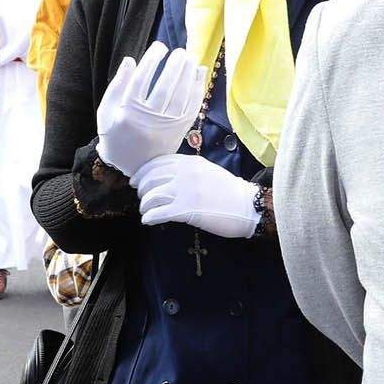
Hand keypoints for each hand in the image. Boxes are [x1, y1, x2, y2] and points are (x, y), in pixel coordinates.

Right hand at [95, 41, 205, 176]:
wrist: (135, 166)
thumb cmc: (118, 136)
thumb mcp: (106, 113)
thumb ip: (116, 87)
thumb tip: (130, 60)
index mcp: (128, 113)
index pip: (141, 80)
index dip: (151, 60)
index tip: (158, 47)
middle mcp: (150, 119)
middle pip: (165, 86)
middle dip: (174, 65)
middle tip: (179, 51)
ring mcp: (167, 125)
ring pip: (181, 95)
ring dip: (188, 74)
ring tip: (190, 58)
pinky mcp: (180, 130)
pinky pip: (192, 106)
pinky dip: (197, 88)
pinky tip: (199, 73)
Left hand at [132, 153, 260, 239]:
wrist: (247, 205)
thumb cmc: (230, 191)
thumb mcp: (207, 171)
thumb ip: (188, 171)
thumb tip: (168, 178)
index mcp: (189, 162)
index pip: (157, 163)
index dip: (142, 173)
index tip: (136, 181)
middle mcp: (184, 173)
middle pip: (150, 179)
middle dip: (142, 190)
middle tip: (141, 199)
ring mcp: (184, 191)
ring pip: (152, 196)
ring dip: (145, 205)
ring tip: (145, 211)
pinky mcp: (186, 210)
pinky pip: (159, 212)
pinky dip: (150, 217)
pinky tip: (148, 221)